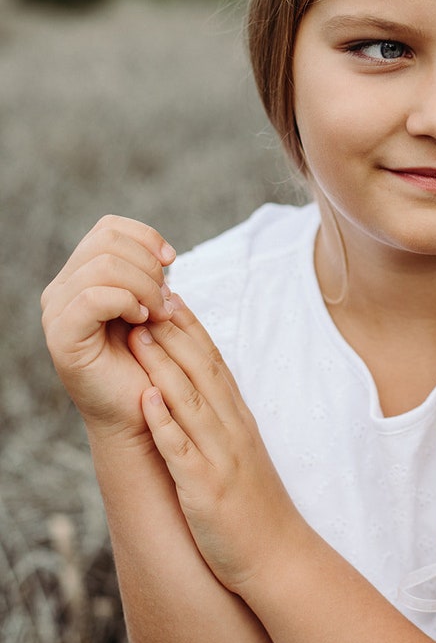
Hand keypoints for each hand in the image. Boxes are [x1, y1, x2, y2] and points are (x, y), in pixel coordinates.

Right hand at [41, 215, 176, 439]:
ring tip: (158, 314)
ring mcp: (57, 313)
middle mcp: (62, 290)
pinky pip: (94, 297)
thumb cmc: (151, 363)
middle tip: (165, 300)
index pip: (109, 228)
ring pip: (104, 265)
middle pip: (108, 242)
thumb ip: (148, 275)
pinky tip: (144, 322)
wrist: (143, 413)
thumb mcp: (153, 307)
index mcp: (81, 277)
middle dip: (148, 266)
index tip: (171, 261)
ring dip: (144, 286)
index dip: (145, 237)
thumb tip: (163, 252)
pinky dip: (128, 302)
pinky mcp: (62, 337)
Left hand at [128, 298, 296, 594]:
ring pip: (190, 403)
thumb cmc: (254, 506)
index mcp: (238, 419)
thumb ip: (218, 419)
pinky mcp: (206, 489)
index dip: (192, 327)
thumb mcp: (239, 452)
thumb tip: (193, 387)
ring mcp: (221, 458)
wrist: (279, 556)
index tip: (169, 295)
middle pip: (202, 371)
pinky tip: (145, 401)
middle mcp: (232, 430)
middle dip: (174, 333)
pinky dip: (164, 424)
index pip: (215, 363)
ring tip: (138, 335)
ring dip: (163, 366)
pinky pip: (182, 452)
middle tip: (148, 296)